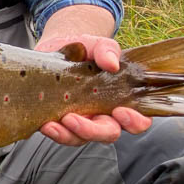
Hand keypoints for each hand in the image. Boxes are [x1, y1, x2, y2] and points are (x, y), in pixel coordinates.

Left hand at [34, 34, 151, 145]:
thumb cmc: (85, 50)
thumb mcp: (97, 45)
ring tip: (55, 123)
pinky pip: (62, 135)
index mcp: (121, 100)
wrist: (57, 47)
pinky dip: (55, 132)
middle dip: (93, 131)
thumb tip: (112, 64)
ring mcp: (83, 121)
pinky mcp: (63, 122)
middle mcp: (104, 114)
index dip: (134, 121)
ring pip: (82, 138)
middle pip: (108, 133)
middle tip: (75, 119)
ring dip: (69, 134)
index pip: (138, 120)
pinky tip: (46, 124)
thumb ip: (107, 50)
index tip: (120, 111)